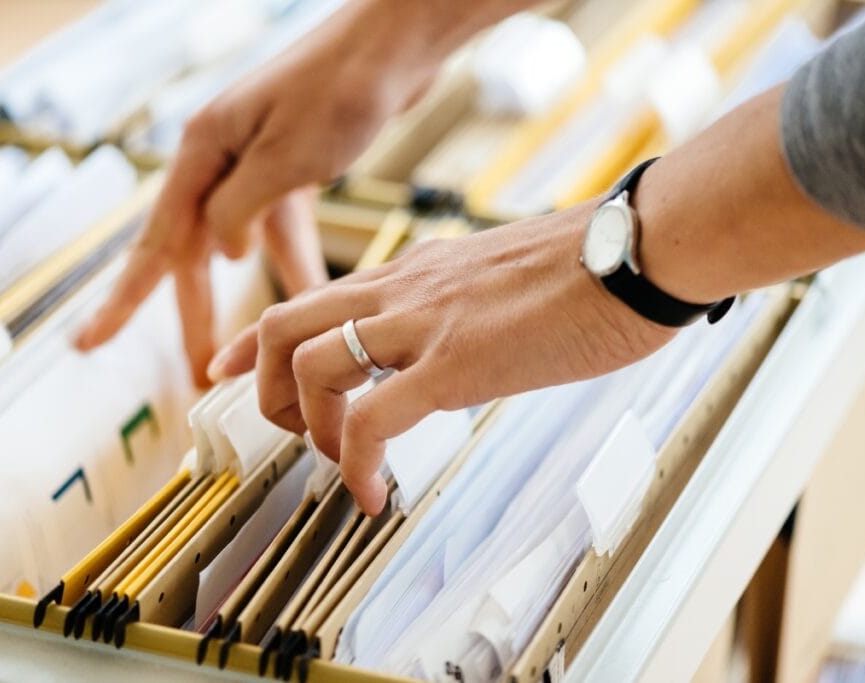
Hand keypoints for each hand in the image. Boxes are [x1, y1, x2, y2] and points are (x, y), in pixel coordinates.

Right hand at [74, 0, 440, 383]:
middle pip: (193, 251)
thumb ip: (241, 211)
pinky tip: (302, 298)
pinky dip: (291, 265)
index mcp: (201, 150)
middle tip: (195, 375)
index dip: (125, 298)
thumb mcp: (282, 159)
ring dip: (241, 298)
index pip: (156, 240)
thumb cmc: (340, 87)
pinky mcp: (292, 166)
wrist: (395, 44)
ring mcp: (254, 162)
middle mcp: (219, 156)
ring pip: (236, 245)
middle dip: (191, 314)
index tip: (91, 342)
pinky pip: (281, 230)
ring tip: (238, 352)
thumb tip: (221, 253)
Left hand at [208, 202, 676, 513]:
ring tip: (347, 464)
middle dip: (262, 389)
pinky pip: (372, 419)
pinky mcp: (456, 362)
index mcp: (412, 273)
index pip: (306, 297)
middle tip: (297, 433)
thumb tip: (442, 354)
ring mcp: (423, 323)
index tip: (223, 368)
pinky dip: (357, 465)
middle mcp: (401, 291)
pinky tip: (375, 494)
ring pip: (307, 367)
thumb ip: (453, 310)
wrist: (641, 249)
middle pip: (280, 327)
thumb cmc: (588, 267)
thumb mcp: (496, 283)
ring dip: (310, 429)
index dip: (247, 339)